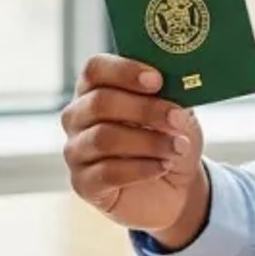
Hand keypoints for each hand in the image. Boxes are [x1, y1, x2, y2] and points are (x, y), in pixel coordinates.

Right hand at [61, 54, 208, 247]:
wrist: (174, 186)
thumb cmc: (169, 138)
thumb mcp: (177, 110)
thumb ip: (172, 92)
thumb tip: (177, 80)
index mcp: (96, 89)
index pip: (95, 69)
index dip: (124, 71)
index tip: (157, 80)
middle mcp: (78, 117)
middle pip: (100, 102)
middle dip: (144, 110)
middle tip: (177, 119)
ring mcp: (76, 151)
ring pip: (104, 138)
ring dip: (149, 142)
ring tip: (178, 147)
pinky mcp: (83, 184)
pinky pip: (107, 172)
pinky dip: (142, 168)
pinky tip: (163, 166)